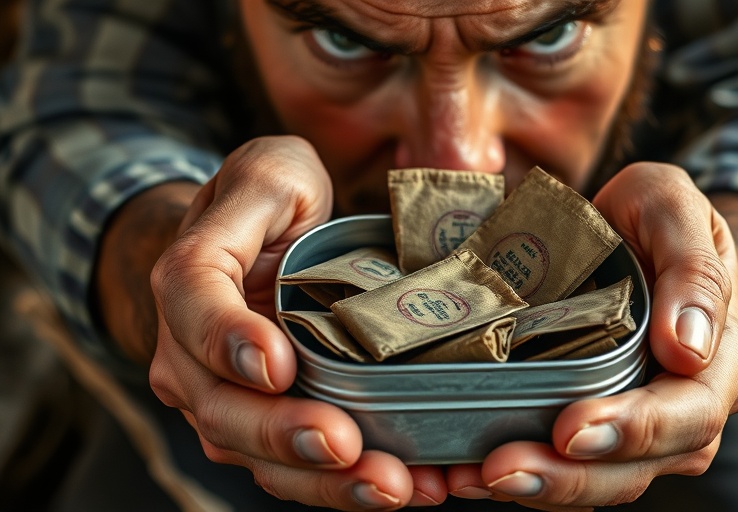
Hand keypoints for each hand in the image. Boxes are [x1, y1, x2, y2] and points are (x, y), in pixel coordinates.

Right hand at [146, 136, 446, 508]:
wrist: (252, 239)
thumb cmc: (268, 201)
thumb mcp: (271, 173)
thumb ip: (264, 196)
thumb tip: (270, 279)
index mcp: (190, 276)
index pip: (195, 307)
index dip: (230, 339)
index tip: (278, 366)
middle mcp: (190, 351)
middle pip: (221, 407)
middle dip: (284, 433)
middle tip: (345, 446)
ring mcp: (221, 396)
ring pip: (255, 455)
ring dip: (322, 481)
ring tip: (390, 485)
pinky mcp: (261, 425)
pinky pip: (292, 467)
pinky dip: (341, 485)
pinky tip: (403, 486)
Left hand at [445, 162, 737, 509]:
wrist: (638, 229)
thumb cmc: (656, 214)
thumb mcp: (673, 207)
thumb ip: (691, 268)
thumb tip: (689, 349)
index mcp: (721, 356)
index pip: (689, 412)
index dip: (633, 429)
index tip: (571, 428)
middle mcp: (690, 403)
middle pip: (643, 463)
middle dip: (573, 476)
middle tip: (504, 471)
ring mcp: (647, 421)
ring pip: (606, 477)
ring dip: (545, 487)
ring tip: (481, 479)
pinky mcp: (603, 422)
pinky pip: (573, 465)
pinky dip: (530, 476)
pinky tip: (473, 472)